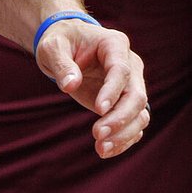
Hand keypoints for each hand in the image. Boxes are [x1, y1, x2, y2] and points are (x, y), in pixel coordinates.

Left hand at [38, 20, 148, 159]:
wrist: (67, 48)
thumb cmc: (60, 42)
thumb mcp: (52, 47)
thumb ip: (61, 64)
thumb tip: (70, 85)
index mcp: (114, 44)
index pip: (121, 70)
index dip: (112, 91)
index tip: (98, 110)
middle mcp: (130, 65)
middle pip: (136, 95)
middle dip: (120, 118)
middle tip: (97, 134)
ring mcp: (131, 85)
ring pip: (140, 113)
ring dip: (124, 134)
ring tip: (101, 149)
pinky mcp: (126, 103)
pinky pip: (134, 124)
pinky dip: (124, 139)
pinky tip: (106, 150)